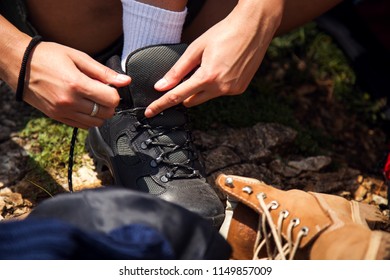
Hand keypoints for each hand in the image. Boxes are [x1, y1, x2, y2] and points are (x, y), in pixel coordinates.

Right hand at [23, 42, 130, 128]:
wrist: (18, 64)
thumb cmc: (47, 56)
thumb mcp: (78, 57)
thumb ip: (103, 72)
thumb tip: (125, 81)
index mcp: (77, 84)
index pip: (111, 100)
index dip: (115, 93)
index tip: (110, 87)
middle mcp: (70, 102)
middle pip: (106, 113)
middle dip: (110, 104)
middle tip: (103, 93)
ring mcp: (63, 112)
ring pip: (96, 122)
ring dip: (101, 113)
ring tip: (93, 99)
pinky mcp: (57, 117)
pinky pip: (82, 126)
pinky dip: (89, 119)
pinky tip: (85, 106)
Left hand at [145, 0, 283, 117]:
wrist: (254, 27)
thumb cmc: (225, 32)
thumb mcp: (196, 48)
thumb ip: (177, 70)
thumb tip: (161, 86)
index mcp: (207, 76)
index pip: (177, 96)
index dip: (161, 104)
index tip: (150, 112)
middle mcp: (221, 87)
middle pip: (191, 101)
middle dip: (184, 93)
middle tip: (187, 75)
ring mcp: (232, 90)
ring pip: (206, 97)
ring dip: (202, 87)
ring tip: (211, 65)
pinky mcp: (240, 89)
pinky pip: (220, 92)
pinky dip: (216, 84)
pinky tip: (222, 68)